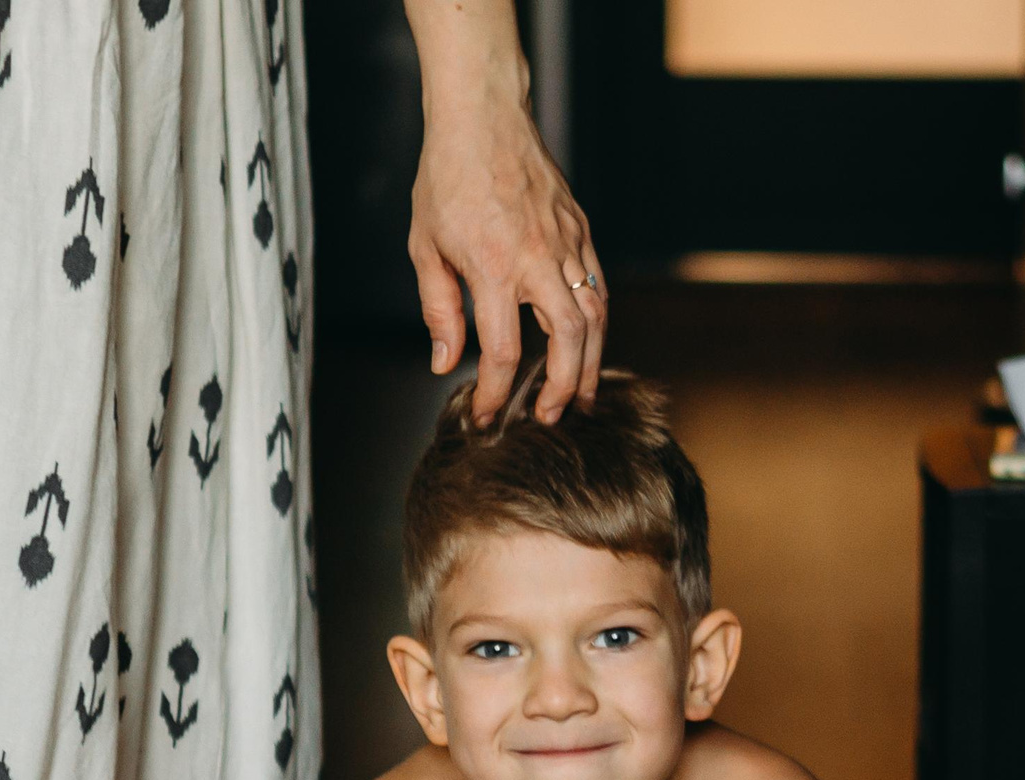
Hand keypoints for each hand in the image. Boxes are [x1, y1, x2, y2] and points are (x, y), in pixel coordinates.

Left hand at [409, 91, 604, 425]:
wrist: (484, 117)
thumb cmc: (448, 177)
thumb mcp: (426, 248)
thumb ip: (439, 310)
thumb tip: (446, 362)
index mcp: (494, 268)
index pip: (503, 351)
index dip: (497, 394)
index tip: (488, 416)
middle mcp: (538, 259)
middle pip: (569, 341)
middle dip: (563, 387)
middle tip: (551, 416)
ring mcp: (566, 243)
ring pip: (595, 316)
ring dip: (591, 362)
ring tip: (580, 394)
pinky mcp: (579, 230)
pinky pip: (598, 286)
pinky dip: (597, 322)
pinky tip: (587, 344)